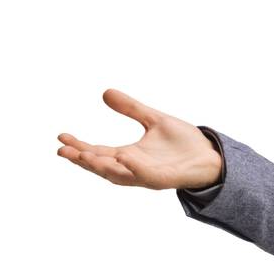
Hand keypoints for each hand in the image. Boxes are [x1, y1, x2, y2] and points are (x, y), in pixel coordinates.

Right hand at [58, 88, 222, 189]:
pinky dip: (134, 168)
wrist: (212, 157)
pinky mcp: (164, 180)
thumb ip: (131, 109)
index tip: (61, 137)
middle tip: (63, 151)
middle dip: (82, 160)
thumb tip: (105, 92)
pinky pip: (146, 175)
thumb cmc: (184, 144)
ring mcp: (148, 176)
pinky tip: (124, 156)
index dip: (79, 146)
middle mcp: (134, 168)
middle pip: (101, 166)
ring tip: (83, 155)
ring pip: (118, 175)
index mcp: (129, 156)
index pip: (98, 152)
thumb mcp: (154, 120)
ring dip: (101, 166)